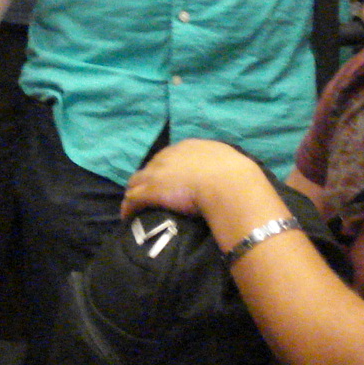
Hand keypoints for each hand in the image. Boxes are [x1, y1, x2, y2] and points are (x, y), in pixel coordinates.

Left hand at [120, 138, 253, 220]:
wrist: (228, 184)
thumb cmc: (234, 175)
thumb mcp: (229, 162)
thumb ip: (221, 165)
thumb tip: (226, 174)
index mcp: (188, 147)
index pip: (168, 157)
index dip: (166, 170)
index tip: (168, 182)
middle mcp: (168, 156)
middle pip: (150, 168)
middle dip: (147, 181)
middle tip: (150, 196)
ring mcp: (157, 173)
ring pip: (136, 183)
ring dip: (134, 194)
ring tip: (135, 208)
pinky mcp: (150, 191)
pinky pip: (132, 200)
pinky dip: (129, 208)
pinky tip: (128, 217)